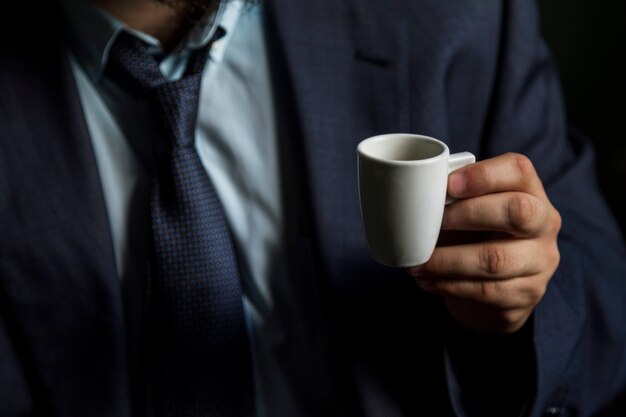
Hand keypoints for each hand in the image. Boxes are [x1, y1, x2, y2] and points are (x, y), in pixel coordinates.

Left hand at [407, 153, 561, 334]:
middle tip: (433, 224)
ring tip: (418, 263)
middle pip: (518, 211)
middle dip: (467, 215)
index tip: (448, 185)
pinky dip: (450, 285)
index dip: (483, 175)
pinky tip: (429, 280)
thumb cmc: (474, 236)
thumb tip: (417, 195)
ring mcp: (541, 261)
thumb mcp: (469, 210)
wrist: (495, 291)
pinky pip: (486, 290)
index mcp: (530, 190)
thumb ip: (454, 198)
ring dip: (447, 261)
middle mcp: (545, 223)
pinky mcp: (528, 294)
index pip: (519, 170)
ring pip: (496, 259)